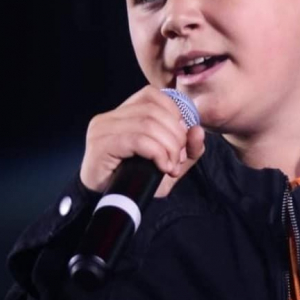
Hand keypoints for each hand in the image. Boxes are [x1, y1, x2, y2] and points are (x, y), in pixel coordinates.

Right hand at [79, 85, 204, 197]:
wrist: (107, 204)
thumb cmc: (136, 182)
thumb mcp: (168, 164)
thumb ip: (186, 149)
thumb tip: (198, 130)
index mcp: (123, 114)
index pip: (153, 95)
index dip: (174, 114)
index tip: (181, 140)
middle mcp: (109, 117)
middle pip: (154, 111)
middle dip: (176, 135)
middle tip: (178, 159)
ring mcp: (103, 129)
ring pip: (148, 124)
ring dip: (169, 147)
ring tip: (171, 166)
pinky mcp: (101, 145)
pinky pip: (138, 140)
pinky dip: (157, 153)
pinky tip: (163, 167)